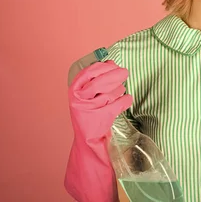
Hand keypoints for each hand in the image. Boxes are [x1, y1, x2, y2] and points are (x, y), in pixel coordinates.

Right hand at [65, 60, 132, 201]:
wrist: (88, 139)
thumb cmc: (90, 112)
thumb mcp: (86, 94)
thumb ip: (95, 78)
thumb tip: (111, 61)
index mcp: (74, 90)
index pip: (89, 72)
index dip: (103, 66)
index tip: (113, 64)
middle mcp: (79, 99)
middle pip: (101, 82)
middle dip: (116, 75)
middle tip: (125, 72)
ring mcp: (90, 109)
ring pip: (112, 92)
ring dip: (119, 90)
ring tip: (119, 93)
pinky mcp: (102, 117)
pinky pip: (120, 102)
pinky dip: (126, 100)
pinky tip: (126, 99)